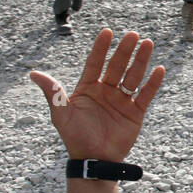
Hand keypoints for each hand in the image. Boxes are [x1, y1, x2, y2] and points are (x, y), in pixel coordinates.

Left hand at [29, 29, 165, 161]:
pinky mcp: (135, 112)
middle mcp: (106, 91)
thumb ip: (52, 92)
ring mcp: (121, 101)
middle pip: (117, 66)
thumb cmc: (75, 137)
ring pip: (133, 76)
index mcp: (88, 89)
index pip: (95, 63)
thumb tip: (33, 73)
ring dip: (140, 60)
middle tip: (132, 34)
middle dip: (124, 50)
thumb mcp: (61, 114)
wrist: (94, 160)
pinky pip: (145, 95)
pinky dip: (153, 83)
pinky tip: (159, 69)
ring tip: (147, 43)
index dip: (100, 48)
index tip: (107, 32)